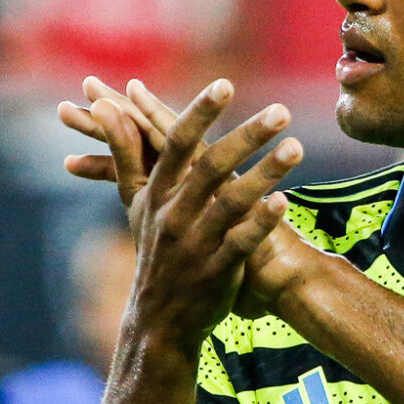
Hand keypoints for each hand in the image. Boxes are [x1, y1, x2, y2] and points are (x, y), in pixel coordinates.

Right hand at [60, 77, 303, 350]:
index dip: (199, 114)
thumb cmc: (153, 249)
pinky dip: (261, 223)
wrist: (158, 320)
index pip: (176, 145)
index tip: (225, 84)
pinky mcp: (217, 272)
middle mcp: (174, 215)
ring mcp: (196, 245)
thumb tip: (107, 104)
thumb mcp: (134, 202)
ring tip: (296, 147)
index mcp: (156, 193)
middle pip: (210, 167)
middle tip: (281, 110)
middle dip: (246, 136)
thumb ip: (125, 151)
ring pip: (231, 203)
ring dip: (264, 173)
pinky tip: (284, 202)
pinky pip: (240, 243)